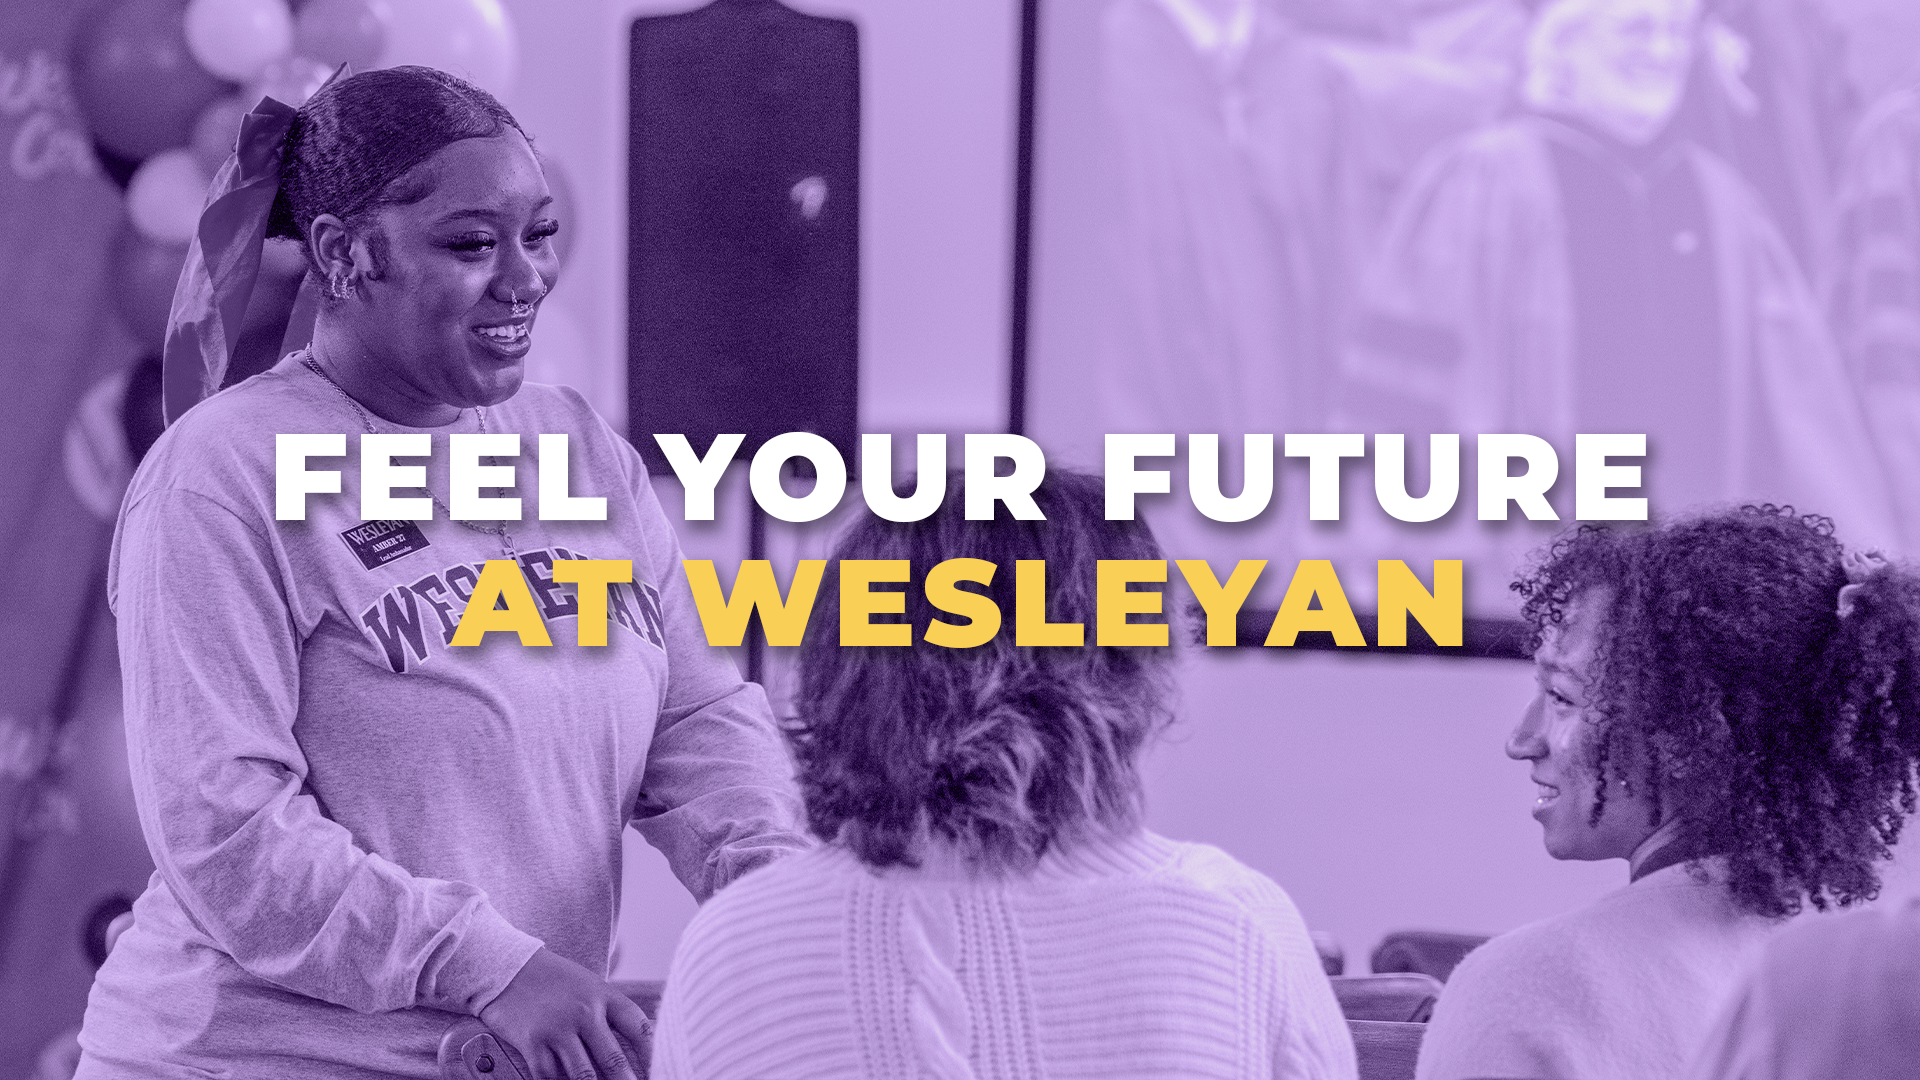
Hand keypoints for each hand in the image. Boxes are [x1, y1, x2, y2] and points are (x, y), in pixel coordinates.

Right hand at [478, 948, 652, 1079]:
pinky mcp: (532, 1042)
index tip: (659, 1071)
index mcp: (604, 996)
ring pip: (583, 1075)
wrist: (508, 966)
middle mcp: (584, 1012)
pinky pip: (550, 1076)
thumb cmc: (556, 980)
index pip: (638, 1028)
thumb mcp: (590, 986)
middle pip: (613, 1060)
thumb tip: (641, 1042)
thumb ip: (611, 1013)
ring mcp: (558, 1029)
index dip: (653, 1054)